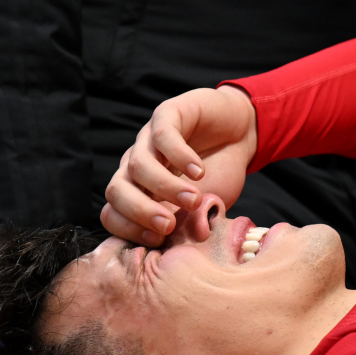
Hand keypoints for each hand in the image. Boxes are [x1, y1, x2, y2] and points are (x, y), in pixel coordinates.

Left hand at [102, 85, 256, 245]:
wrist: (242, 134)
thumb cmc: (220, 174)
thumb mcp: (205, 208)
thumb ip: (192, 225)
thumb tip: (188, 239)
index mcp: (140, 193)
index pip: (113, 214)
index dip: (129, 230)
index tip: (159, 240)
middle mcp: (137, 166)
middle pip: (116, 190)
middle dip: (140, 212)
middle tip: (169, 225)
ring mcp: (149, 139)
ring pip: (138, 165)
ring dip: (166, 187)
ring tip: (194, 199)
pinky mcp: (168, 114)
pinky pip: (163, 135)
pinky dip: (179, 156)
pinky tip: (198, 171)